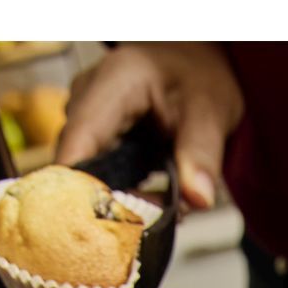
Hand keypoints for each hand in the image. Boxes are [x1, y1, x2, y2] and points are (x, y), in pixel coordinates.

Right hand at [52, 43, 241, 210]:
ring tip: (162, 207)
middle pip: (77, 161)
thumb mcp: (211, 111)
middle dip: (109, 200)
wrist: (198, 60)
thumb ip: (202, 154)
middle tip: (151, 223)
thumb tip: (198, 199)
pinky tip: (152, 198)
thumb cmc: (201, 76)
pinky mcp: (92, 131)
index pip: (79, 141)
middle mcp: (88, 95)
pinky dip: (122, 189)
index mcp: (114, 81)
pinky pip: (96, 169)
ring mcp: (86, 113)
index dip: (76, 187)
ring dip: (119, 197)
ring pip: (86, 170)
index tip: (92, 227)